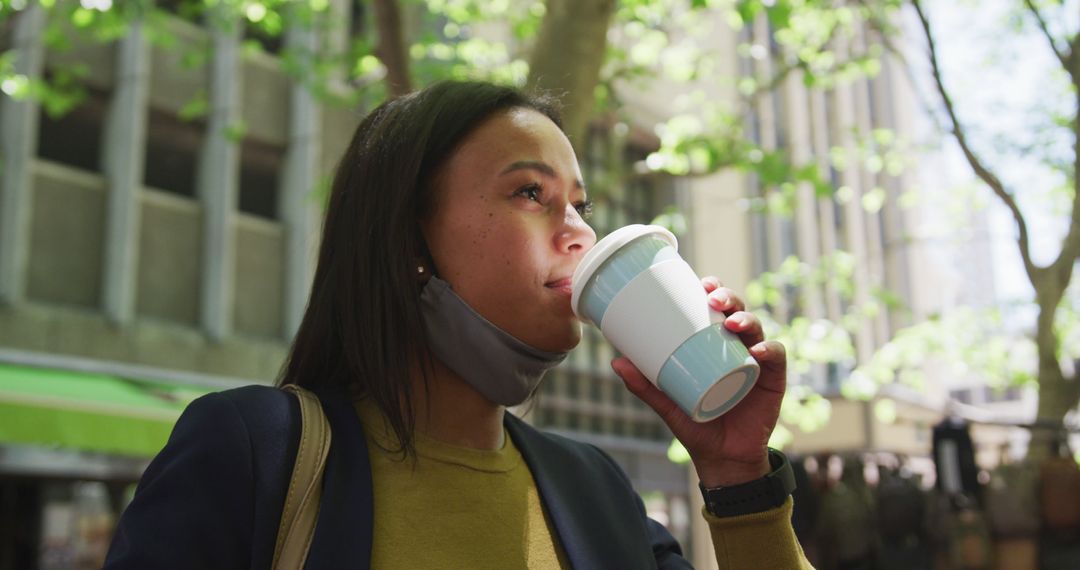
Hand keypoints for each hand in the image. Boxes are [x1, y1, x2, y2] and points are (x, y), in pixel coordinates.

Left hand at [611, 276, 786, 487]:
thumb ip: (645, 385)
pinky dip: (769, 350)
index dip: (712, 289)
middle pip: (737, 311)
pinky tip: (757, 351)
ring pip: (757, 328)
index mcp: (714, 344)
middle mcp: (737, 346)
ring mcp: (757, 361)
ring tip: (731, 323)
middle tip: (712, 298)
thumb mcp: (667, 403)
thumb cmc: (696, 424)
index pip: (716, 309)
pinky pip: (775, 358)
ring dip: (746, 318)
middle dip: (728, 297)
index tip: (700, 283)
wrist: (722, 458)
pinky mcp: (772, 379)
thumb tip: (616, 361)